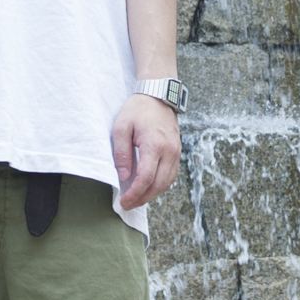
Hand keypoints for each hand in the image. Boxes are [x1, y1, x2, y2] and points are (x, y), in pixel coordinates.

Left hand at [112, 94, 180, 208]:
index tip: (124, 201)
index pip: (146, 178)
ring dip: (152, 194)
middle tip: (128, 205)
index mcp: (154, 145)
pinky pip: (171, 175)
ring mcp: (176, 152)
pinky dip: (160, 185)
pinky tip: (149, 188)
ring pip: (167, 182)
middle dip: (143, 198)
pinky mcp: (177, 151)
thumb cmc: (137, 110)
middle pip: (158, 185)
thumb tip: (123, 176)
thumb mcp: (121, 127)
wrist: (158, 95)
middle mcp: (169, 151)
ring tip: (137, 199)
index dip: (134, 194)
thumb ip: (122, 153)